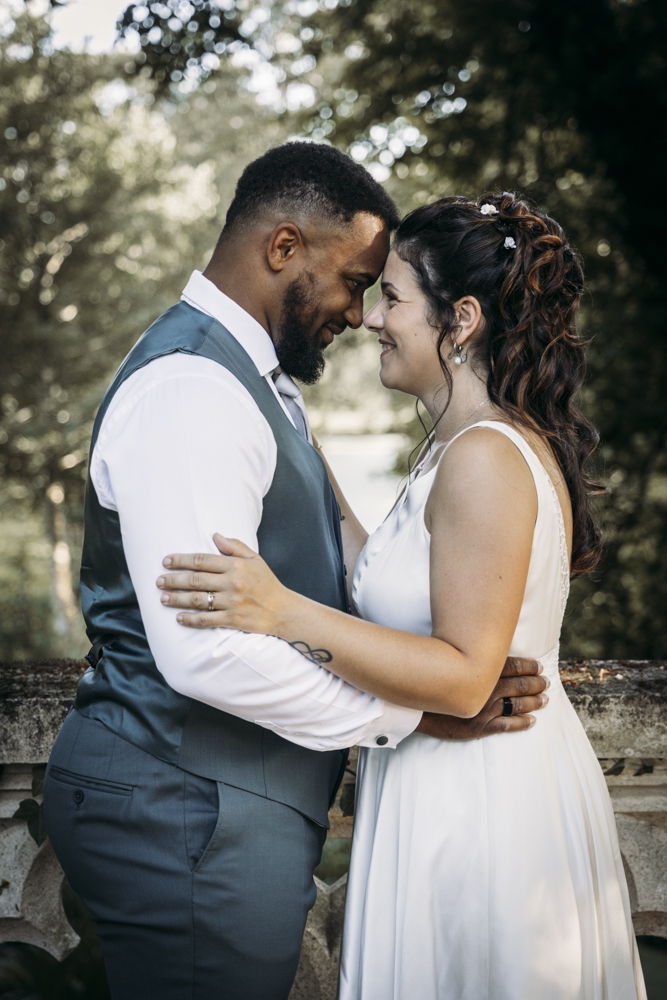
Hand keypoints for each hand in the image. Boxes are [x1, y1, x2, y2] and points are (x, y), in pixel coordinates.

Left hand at [157, 534, 289, 633]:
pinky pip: (206, 619)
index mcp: (236, 565)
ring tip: (163, 598)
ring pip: (196, 600)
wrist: (283, 611)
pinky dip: (190, 619)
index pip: (202, 560)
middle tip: (158, 581)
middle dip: (173, 580)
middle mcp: (232, 583)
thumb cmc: (267, 583)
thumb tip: (215, 536)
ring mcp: (232, 602)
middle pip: (194, 580)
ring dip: (176, 599)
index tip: (166, 561)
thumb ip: (234, 546)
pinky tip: (179, 618)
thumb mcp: (255, 559)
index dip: (181, 560)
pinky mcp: (232, 620)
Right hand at [415, 656, 548, 739]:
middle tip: (546, 683)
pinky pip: (506, 726)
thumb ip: (469, 656)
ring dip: (534, 702)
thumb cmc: (431, 679)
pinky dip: (522, 723)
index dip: (529, 666)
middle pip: (520, 685)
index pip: (512, 666)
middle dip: (536, 684)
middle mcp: (485, 689)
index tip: (539, 666)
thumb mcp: (449, 660)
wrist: (413, 706)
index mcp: (480, 671)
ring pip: (517, 705)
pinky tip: (532, 720)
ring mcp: (483, 709)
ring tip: (545, 699)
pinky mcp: (478, 727)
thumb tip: (485, 647)